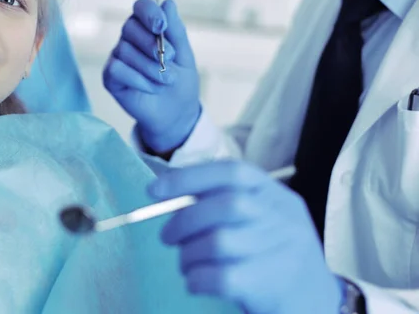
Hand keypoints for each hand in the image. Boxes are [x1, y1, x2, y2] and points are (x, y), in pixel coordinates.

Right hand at [103, 0, 200, 153]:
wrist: (175, 113)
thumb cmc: (180, 82)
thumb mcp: (184, 55)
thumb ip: (176, 31)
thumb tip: (168, 2)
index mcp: (148, 28)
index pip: (141, 7)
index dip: (149, 13)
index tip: (161, 26)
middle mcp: (129, 39)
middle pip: (129, 27)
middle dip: (152, 44)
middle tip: (170, 59)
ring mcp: (118, 57)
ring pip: (125, 51)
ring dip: (150, 67)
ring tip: (166, 80)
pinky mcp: (110, 77)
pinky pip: (117, 69)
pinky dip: (137, 79)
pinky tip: (150, 88)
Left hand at [147, 160, 343, 313]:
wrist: (318, 303)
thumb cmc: (276, 255)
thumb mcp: (264, 220)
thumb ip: (227, 205)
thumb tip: (172, 200)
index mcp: (276, 195)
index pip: (231, 172)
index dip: (189, 177)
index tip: (154, 190)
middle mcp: (283, 217)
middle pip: (224, 205)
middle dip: (184, 220)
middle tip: (167, 237)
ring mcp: (282, 251)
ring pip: (217, 242)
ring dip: (188, 254)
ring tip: (186, 264)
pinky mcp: (272, 285)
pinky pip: (220, 277)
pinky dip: (196, 279)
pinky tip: (195, 282)